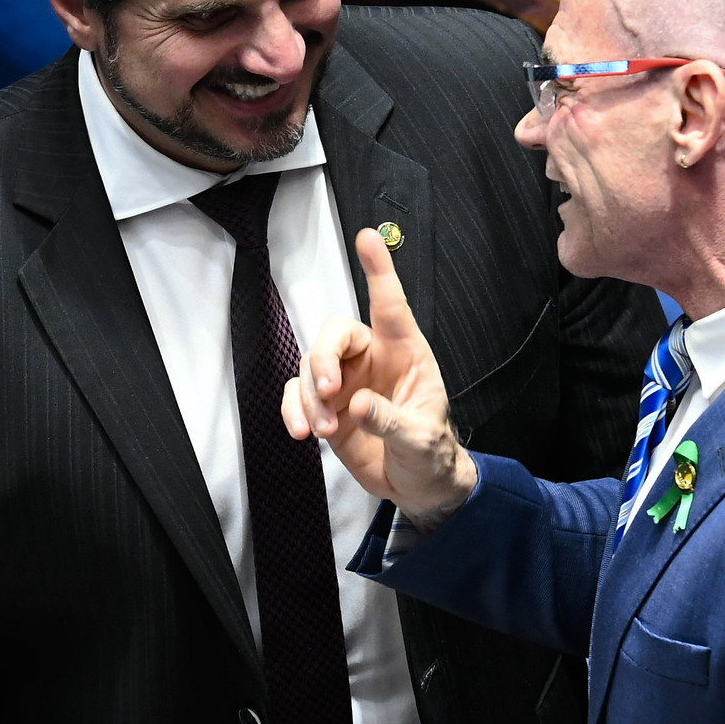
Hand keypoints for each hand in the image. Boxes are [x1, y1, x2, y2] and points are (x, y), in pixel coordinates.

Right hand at [281, 228, 476, 526]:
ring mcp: (345, 382)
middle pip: (334, 334)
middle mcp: (372, 359)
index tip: (368, 237)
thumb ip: (391, 421)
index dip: (378, 270)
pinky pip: (297, 395)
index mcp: (405, 353)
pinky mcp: (326, 407)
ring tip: (323, 431)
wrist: (417, 486)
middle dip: (323, 358)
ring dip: (310, 398)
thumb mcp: (422, 440)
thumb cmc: (431, 455)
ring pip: (310, 367)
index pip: (390, 304)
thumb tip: (355, 405)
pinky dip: (294, 411)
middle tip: (328, 391)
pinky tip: (302, 432)